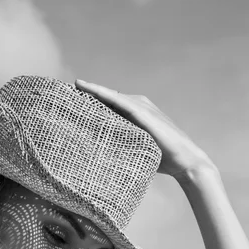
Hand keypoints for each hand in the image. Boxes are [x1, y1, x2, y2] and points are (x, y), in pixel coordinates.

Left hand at [75, 79, 217, 182]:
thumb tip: (99, 157)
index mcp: (134, 114)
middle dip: (86, 94)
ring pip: (110, 96)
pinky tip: (88, 89)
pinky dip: (102, 94)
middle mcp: (137, 106)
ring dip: (91, 90)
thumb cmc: (161, 160)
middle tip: (63, 91)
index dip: (89, 102)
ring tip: (72, 86)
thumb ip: (120, 146)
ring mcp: (141, 107)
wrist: (185, 162)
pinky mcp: (143, 112)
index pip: (108, 105)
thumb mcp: (134, 150)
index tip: (69, 101)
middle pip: (106, 98)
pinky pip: (118, 100)